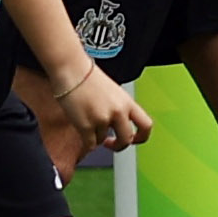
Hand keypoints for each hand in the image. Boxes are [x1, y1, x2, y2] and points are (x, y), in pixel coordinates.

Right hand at [33, 59, 148, 175]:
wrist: (71, 70)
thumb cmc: (88, 77)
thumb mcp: (113, 92)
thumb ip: (119, 107)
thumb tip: (118, 124)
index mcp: (127, 102)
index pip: (146, 125)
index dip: (141, 137)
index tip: (133, 139)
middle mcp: (118, 112)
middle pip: (126, 139)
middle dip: (118, 145)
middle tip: (111, 143)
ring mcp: (102, 120)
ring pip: (103, 140)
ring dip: (96, 136)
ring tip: (89, 123)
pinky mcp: (86, 126)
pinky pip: (90, 144)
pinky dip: (86, 143)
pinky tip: (83, 133)